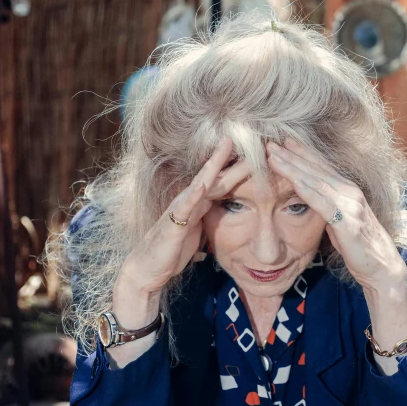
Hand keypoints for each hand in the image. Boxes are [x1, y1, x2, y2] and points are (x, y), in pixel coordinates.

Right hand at [118, 138, 249, 293]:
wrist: (148, 269)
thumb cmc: (172, 250)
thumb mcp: (198, 231)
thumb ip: (208, 216)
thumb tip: (227, 211)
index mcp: (199, 204)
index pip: (223, 181)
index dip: (240, 167)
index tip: (259, 151)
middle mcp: (190, 201)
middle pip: (216, 175)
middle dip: (233, 157)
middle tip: (252, 136)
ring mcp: (180, 210)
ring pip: (201, 182)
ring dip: (214, 164)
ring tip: (227, 145)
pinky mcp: (173, 225)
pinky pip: (184, 207)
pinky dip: (193, 194)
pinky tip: (202, 184)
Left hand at [267, 138, 405, 290]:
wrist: (381, 268)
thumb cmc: (358, 246)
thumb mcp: (338, 220)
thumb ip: (326, 206)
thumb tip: (307, 196)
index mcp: (347, 190)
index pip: (320, 166)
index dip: (300, 152)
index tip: (280, 141)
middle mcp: (350, 192)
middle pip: (315, 169)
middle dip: (291, 155)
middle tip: (269, 142)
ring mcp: (351, 205)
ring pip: (317, 182)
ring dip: (294, 168)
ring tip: (274, 157)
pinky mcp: (349, 223)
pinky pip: (325, 204)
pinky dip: (309, 192)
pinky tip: (295, 182)